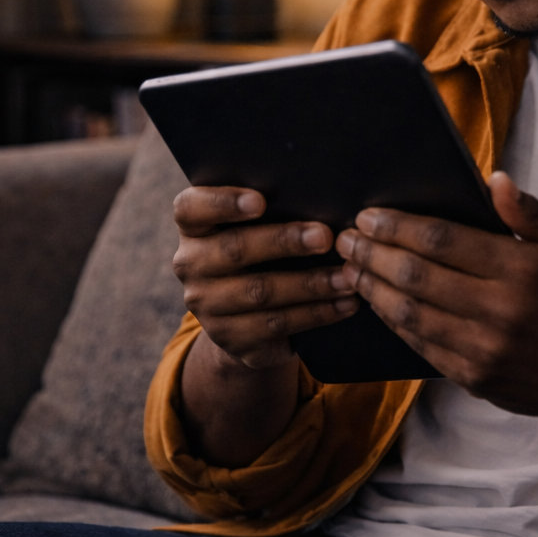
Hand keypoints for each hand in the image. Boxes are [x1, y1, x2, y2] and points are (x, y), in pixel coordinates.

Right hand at [173, 186, 357, 370]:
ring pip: (259, 292)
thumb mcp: (255, 229)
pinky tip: (344, 304)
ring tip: (347, 277)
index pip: (191, 208)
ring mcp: (206, 306)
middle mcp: (190, 265)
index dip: (223, 202)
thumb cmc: (260, 253)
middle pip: (234, 249)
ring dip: (309, 284)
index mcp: (193, 228)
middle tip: (325, 237)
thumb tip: (321, 198)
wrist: (246, 319)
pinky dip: (316, 313)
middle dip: (283, 242)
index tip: (261, 200)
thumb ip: (273, 210)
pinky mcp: (229, 337)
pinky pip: (276, 324)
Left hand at [336, 171, 537, 536]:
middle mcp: (499, 311)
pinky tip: (377, 302)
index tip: (369, 215)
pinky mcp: (473, 378)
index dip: (398, 226)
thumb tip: (492, 179)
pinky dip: (392, 321)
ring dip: (373, 287)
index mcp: (522, 270)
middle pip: (416, 276)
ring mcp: (483, 349)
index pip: (443, 241)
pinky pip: (420, 345)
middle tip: (345, 238)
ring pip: (409, 314)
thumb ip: (529, 212)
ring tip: (350, 267)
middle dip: (372, 253)